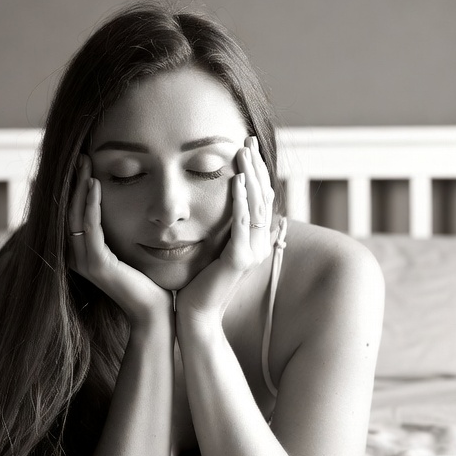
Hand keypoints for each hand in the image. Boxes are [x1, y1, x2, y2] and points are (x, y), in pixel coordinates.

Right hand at [68, 154, 171, 322]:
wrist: (156, 312)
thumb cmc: (148, 281)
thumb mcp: (130, 248)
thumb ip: (120, 229)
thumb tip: (125, 204)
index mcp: (82, 252)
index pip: (71, 213)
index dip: (73, 187)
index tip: (82, 162)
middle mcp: (77, 257)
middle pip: (68, 211)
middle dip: (73, 181)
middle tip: (80, 155)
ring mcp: (85, 262)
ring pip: (75, 216)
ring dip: (79, 187)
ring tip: (84, 163)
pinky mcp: (98, 265)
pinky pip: (90, 228)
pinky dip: (91, 206)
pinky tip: (94, 186)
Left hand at [175, 136, 274, 325]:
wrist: (194, 315)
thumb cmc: (197, 283)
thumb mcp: (211, 247)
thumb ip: (219, 227)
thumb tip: (218, 204)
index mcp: (254, 241)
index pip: (259, 199)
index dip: (256, 172)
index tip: (247, 146)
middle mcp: (259, 245)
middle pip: (262, 197)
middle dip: (256, 167)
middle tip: (247, 140)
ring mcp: (252, 253)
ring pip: (255, 206)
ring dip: (250, 176)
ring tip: (243, 152)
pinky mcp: (240, 260)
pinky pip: (242, 223)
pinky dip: (239, 200)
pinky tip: (235, 180)